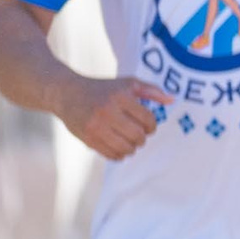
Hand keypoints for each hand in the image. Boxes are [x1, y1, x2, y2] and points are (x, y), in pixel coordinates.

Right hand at [57, 74, 171, 159]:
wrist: (67, 94)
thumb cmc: (104, 89)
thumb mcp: (128, 83)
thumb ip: (152, 91)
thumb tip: (172, 100)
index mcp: (120, 97)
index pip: (147, 119)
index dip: (152, 126)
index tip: (148, 126)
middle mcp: (107, 111)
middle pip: (137, 136)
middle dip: (143, 138)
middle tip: (140, 136)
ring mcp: (95, 126)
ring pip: (125, 148)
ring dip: (132, 148)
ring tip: (131, 143)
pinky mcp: (87, 138)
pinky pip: (111, 155)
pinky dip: (119, 155)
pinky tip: (119, 147)